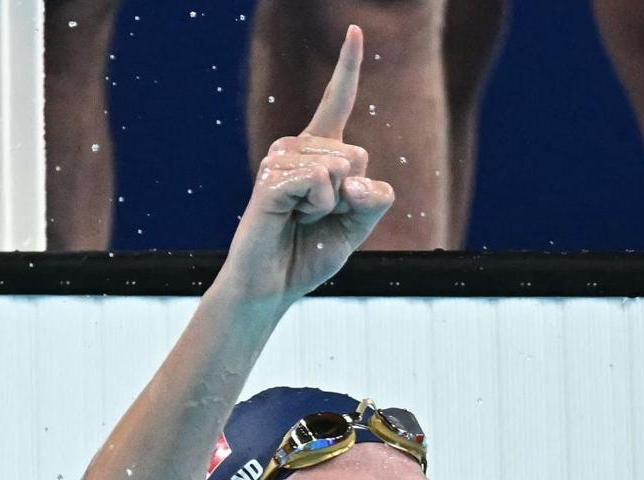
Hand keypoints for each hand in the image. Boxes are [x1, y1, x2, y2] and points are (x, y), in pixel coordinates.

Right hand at [222, 25, 394, 301]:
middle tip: (319, 220)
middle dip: (353, 197)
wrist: (273, 285)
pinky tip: (291, 219)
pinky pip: (317, 181)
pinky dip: (315, 207)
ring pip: (340, 167)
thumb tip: (351, 175)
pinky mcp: (269, 180)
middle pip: (358, 156)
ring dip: (331, 206)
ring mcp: (279, 162)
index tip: (354, 30)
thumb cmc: (310, 253)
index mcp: (319, 154)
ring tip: (300, 220)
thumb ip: (374, 198)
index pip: (336, 104)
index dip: (347, 68)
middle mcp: (297, 149)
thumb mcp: (359, 226)